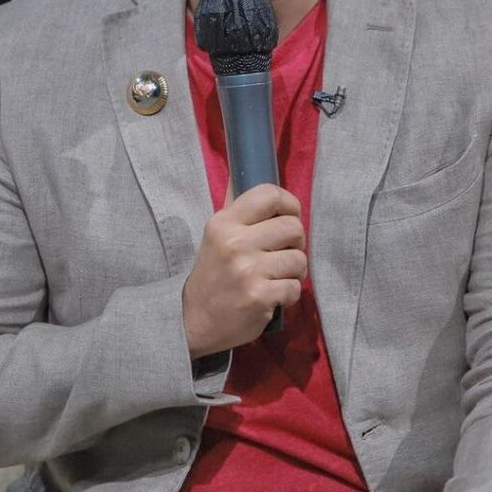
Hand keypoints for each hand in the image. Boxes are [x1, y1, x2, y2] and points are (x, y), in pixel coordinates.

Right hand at [182, 183, 306, 358]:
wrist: (192, 321)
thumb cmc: (211, 273)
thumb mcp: (216, 234)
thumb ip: (235, 206)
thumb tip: (241, 170)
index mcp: (225, 222)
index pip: (270, 194)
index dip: (289, 203)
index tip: (289, 216)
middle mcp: (236, 242)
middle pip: (293, 227)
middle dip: (296, 242)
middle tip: (283, 252)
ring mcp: (248, 270)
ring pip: (299, 259)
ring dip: (294, 271)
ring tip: (278, 276)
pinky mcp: (259, 297)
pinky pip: (295, 287)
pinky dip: (289, 294)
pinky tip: (273, 295)